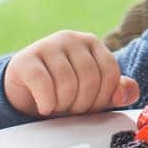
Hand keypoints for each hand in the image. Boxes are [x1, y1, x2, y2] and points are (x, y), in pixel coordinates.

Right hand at [3, 31, 139, 118]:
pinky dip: (47, 103)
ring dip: (65, 105)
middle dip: (84, 104)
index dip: (104, 96)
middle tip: (72, 109)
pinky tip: (45, 107)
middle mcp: (70, 38)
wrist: (25, 90)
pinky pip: (43, 84)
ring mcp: (47, 45)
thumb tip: (123, 94)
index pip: (110, 71)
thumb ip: (118, 91)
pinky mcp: (25, 59)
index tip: (92, 106)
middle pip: (90, 78)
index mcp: (91, 43)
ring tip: (58, 107)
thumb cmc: (64, 89)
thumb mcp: (96, 92)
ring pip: (67, 82)